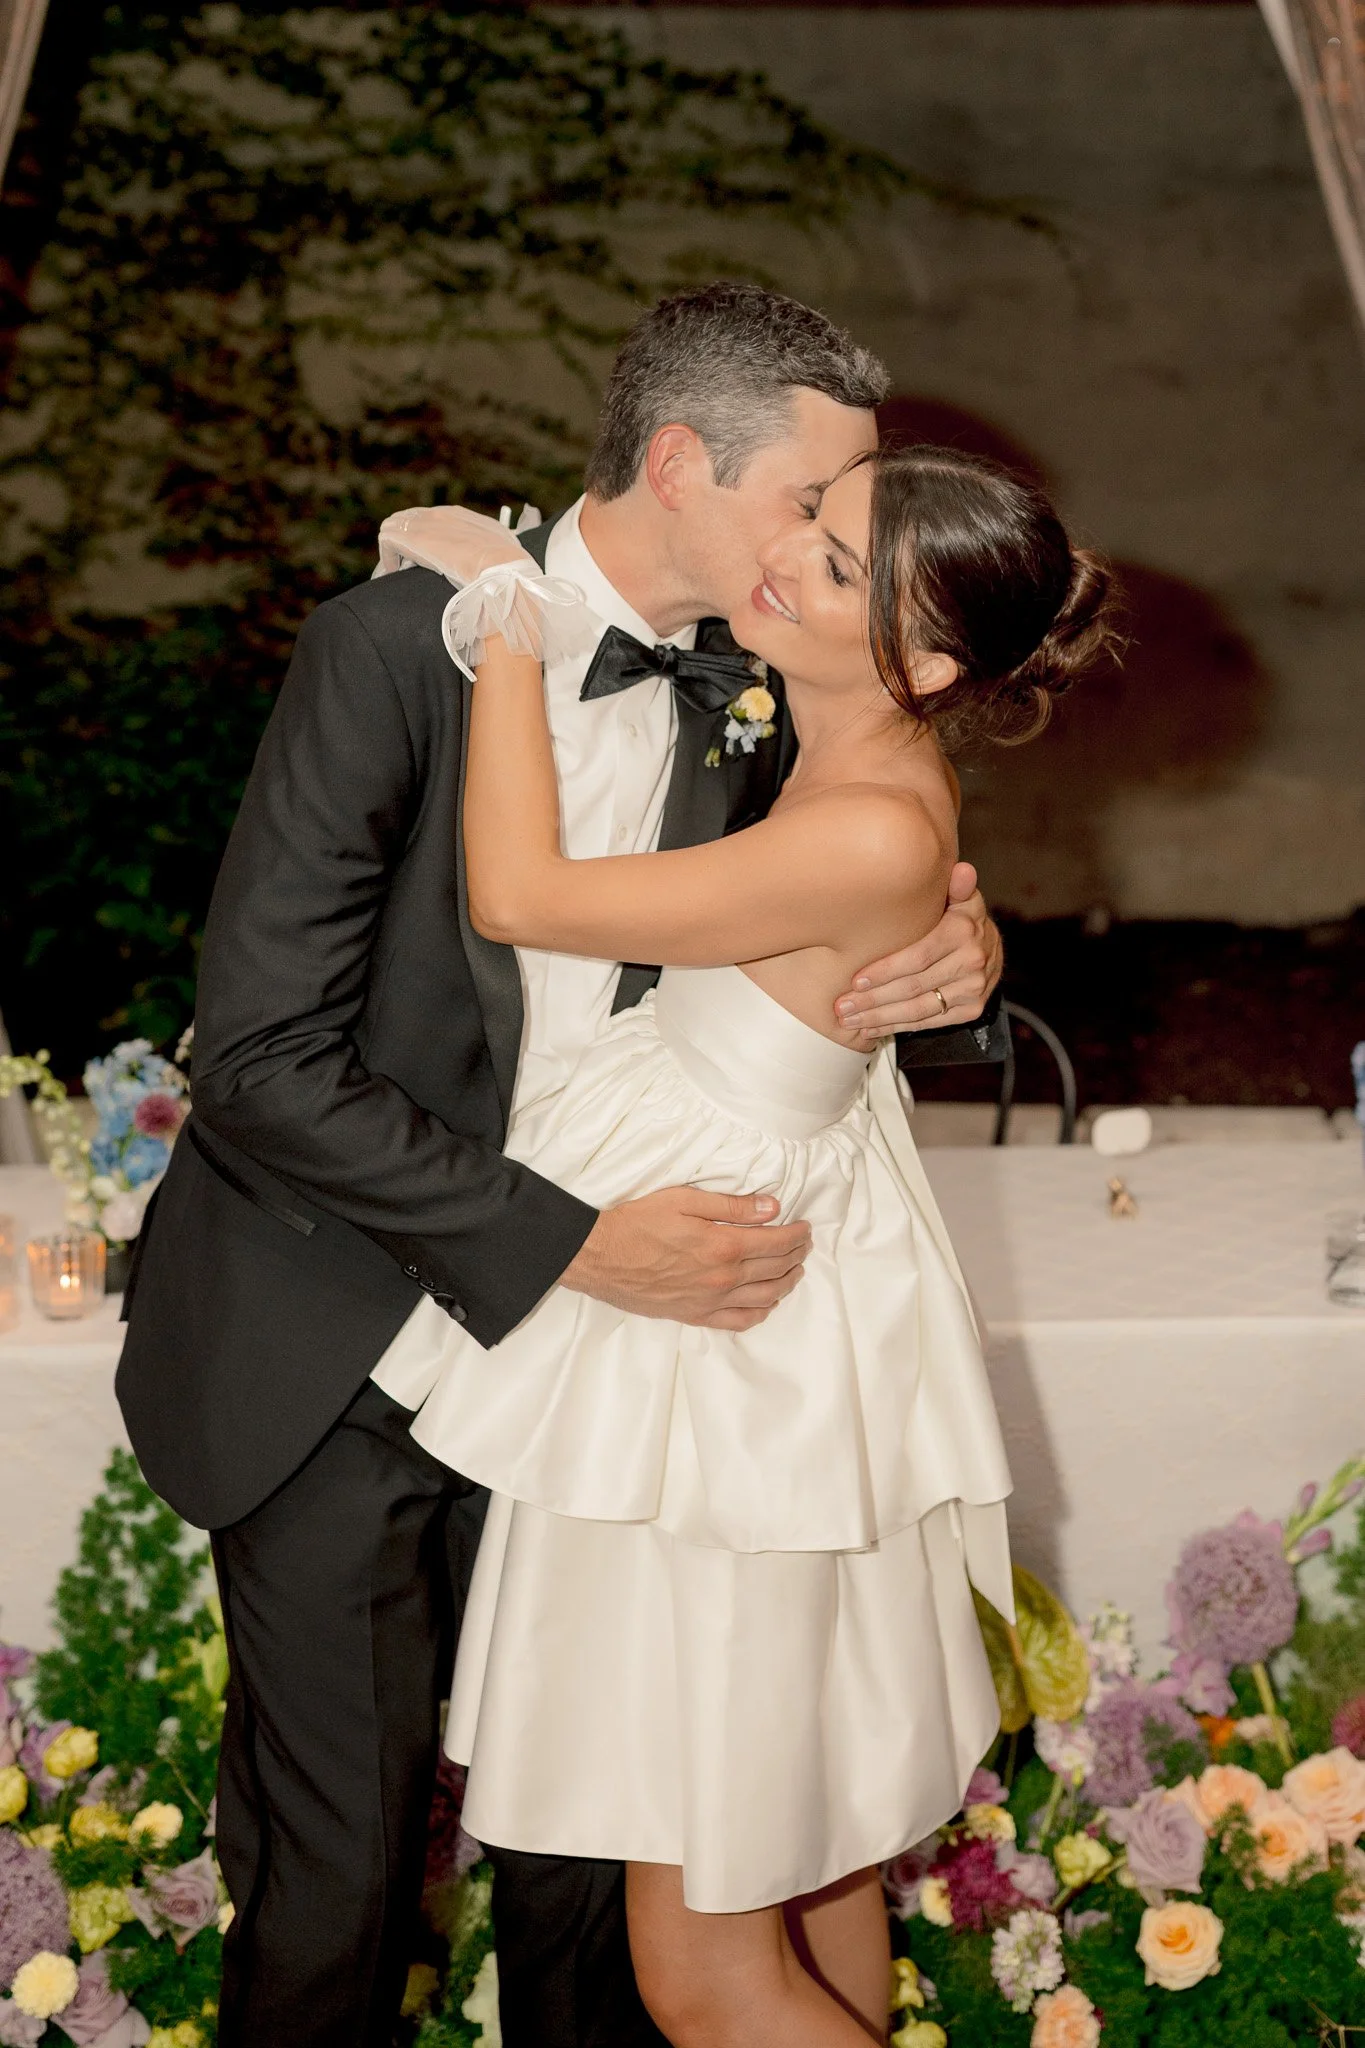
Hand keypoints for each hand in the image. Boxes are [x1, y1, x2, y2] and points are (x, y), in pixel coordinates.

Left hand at [376, 504, 532, 585]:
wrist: (501, 565)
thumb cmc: (506, 565)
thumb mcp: (503, 550)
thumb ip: (494, 549)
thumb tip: (502, 560)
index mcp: (460, 516)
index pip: (432, 519)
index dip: (426, 538)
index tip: (429, 559)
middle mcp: (439, 514)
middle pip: (409, 519)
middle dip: (406, 541)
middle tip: (409, 567)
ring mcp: (423, 524)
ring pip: (393, 527)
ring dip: (395, 550)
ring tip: (399, 571)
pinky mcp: (409, 538)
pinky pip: (386, 541)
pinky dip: (388, 558)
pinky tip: (394, 573)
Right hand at [560, 1186, 811, 1331]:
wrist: (600, 1257)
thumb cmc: (638, 1223)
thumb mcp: (684, 1200)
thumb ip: (732, 1206)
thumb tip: (772, 1208)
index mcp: (723, 1246)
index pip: (776, 1242)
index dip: (796, 1234)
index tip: (805, 1226)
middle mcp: (723, 1278)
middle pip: (775, 1269)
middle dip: (796, 1255)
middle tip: (804, 1245)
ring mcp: (710, 1301)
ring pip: (764, 1298)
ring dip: (786, 1283)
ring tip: (794, 1271)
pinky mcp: (695, 1316)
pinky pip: (739, 1321)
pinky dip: (760, 1312)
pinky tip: (767, 1303)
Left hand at [834, 861, 1002, 1045]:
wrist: (990, 946)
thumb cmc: (958, 916)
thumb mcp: (957, 895)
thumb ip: (954, 885)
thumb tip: (962, 870)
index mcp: (963, 931)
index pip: (918, 956)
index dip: (885, 971)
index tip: (855, 981)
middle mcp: (972, 962)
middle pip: (914, 987)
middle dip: (874, 999)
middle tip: (841, 1007)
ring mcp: (973, 989)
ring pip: (919, 1009)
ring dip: (881, 1018)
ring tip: (849, 1020)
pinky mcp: (971, 1010)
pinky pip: (930, 1022)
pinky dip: (898, 1026)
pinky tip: (872, 1028)